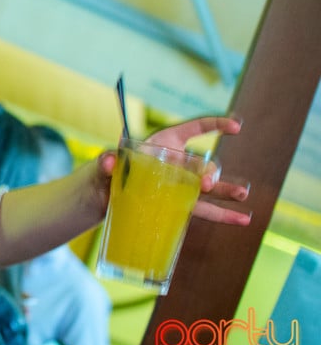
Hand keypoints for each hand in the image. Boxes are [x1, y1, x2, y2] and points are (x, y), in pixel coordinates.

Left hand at [95, 116, 249, 225]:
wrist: (102, 198)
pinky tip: (243, 219)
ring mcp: (179, 185)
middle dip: (209, 172)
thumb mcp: (103, 165)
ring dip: (226, 191)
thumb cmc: (103, 174)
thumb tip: (109, 161)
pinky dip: (223, 215)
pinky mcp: (178, 206)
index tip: (235, 127)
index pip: (193, 129)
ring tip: (242, 194)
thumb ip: (106, 161)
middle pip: (201, 164)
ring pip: (208, 188)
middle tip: (206, 183)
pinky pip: (204, 210)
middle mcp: (176, 164)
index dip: (214, 125)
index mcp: (163, 144)